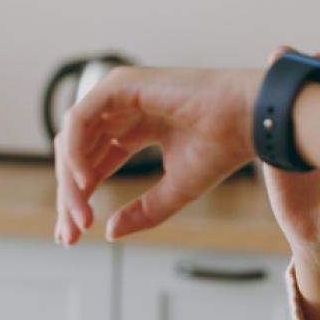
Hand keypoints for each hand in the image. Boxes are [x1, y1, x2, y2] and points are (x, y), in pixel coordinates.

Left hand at [52, 63, 263, 245]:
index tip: (74, 236)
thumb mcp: (176, 191)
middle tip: (72, 233)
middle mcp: (124, 109)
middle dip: (70, 195)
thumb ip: (142, 211)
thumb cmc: (223, 147)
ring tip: (81, 215)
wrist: (249, 120)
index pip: (94, 163)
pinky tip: (85, 182)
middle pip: (78, 153)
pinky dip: (76, 152)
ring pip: (73, 138)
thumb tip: (109, 233)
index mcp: (136, 128)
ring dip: (71, 181)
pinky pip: (81, 119)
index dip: (80, 199)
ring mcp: (120, 93)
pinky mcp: (121, 84)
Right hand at [261, 42, 319, 261]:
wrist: (318, 230)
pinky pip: (265, 104)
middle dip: (318, 58)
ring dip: (285, 61)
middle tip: (317, 62)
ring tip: (279, 58)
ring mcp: (298, 117)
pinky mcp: (272, 132)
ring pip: (290, 79)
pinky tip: (257, 85)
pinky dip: (261, 89)